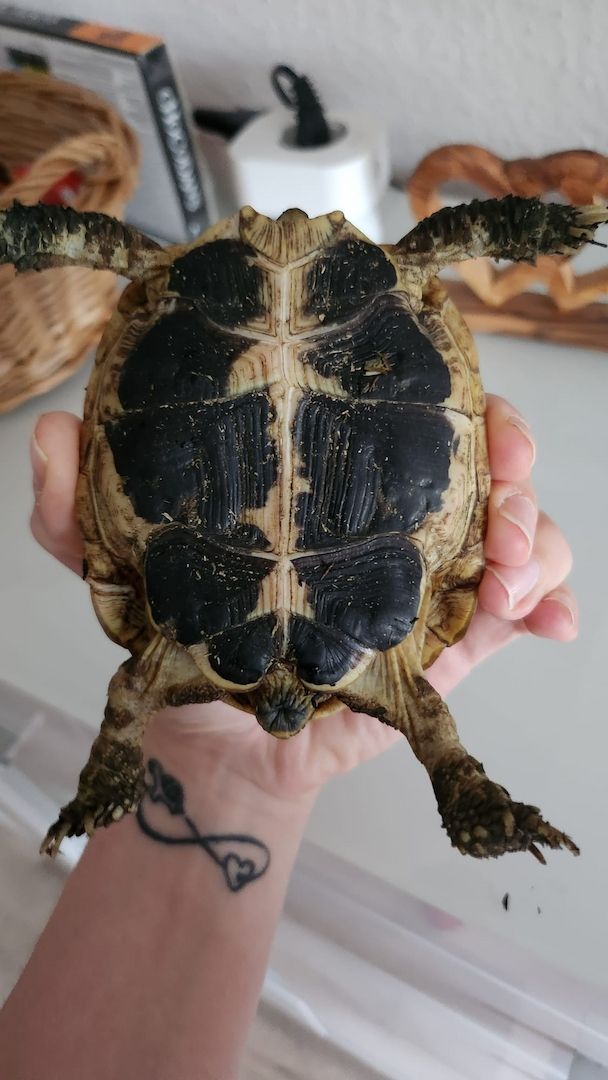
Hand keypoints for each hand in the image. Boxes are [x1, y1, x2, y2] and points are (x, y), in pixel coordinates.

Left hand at [30, 396, 575, 799]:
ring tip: (506, 582)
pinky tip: (551, 624)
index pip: (406, 403)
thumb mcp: (113, 564)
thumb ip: (73, 506)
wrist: (217, 740)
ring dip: (537, 538)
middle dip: (510, 463)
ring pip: (527, 523)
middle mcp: (395, 508)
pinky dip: (554, 606)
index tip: (455, 408)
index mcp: (334, 473)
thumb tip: (54, 433)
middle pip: (487, 452)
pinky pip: (533, 606)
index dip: (443, 391)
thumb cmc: (182, 636)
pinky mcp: (460, 636)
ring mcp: (437, 570)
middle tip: (494, 507)